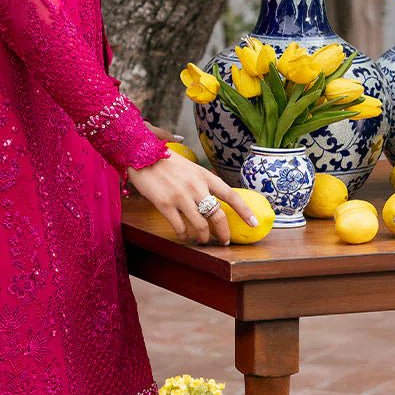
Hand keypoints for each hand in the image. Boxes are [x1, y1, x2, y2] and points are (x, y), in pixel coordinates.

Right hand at [125, 151, 257, 245]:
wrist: (140, 153)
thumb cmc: (164, 160)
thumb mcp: (189, 166)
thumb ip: (201, 180)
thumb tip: (212, 193)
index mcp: (204, 175)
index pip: (230, 195)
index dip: (244, 211)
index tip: (253, 223)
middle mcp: (195, 186)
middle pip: (218, 215)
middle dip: (224, 232)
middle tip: (224, 241)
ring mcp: (180, 196)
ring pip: (201, 225)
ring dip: (203, 237)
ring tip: (202, 240)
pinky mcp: (164, 204)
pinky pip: (180, 227)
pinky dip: (184, 235)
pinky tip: (183, 235)